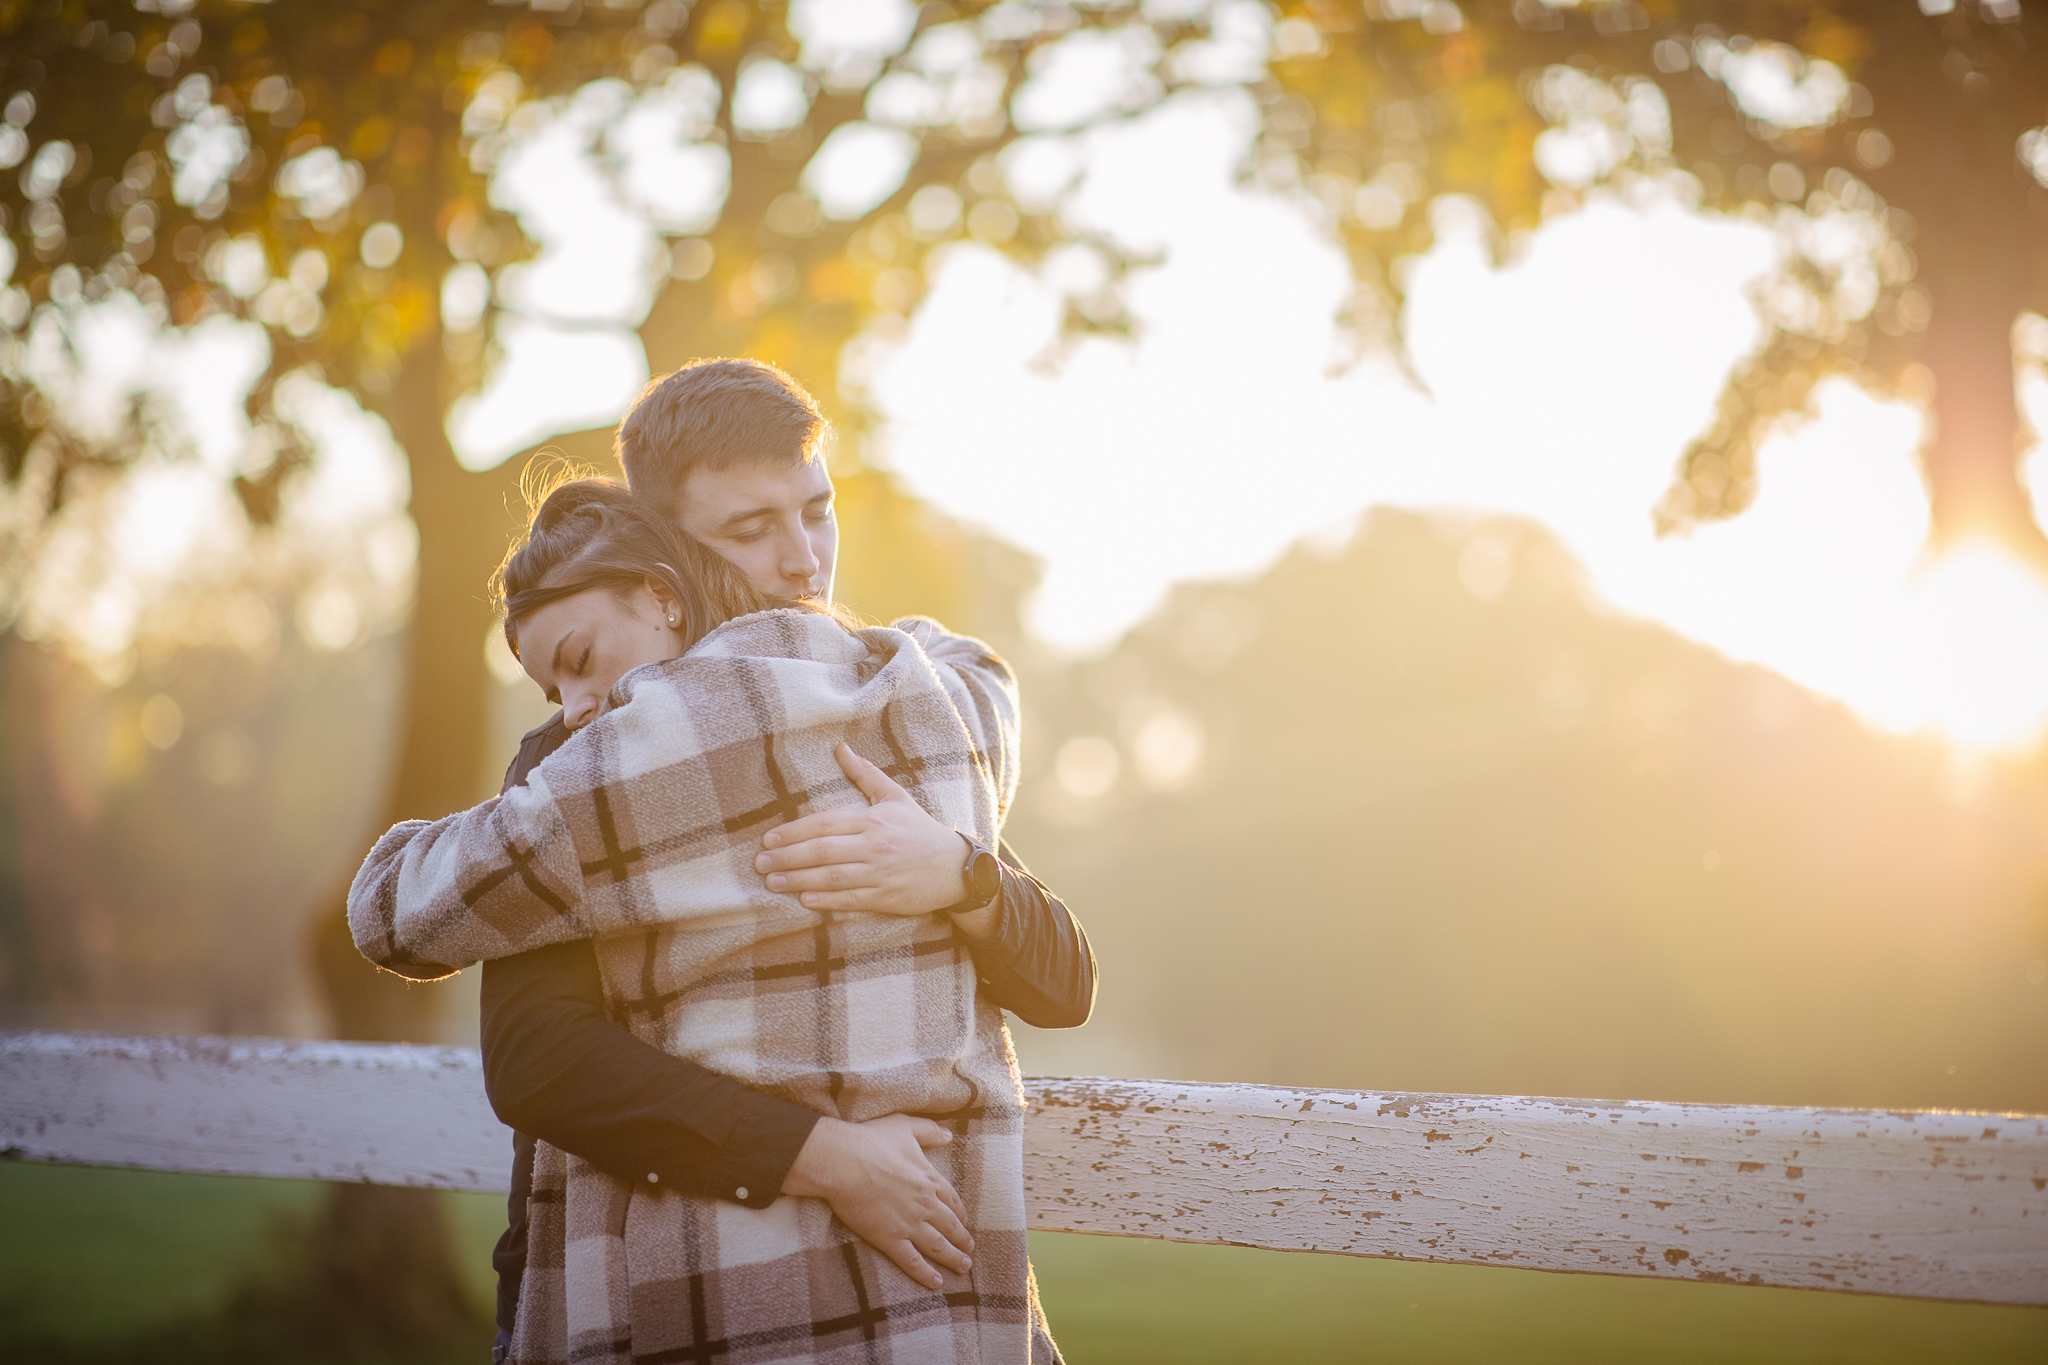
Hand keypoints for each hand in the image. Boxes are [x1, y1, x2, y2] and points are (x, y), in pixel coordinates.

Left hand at [756, 744, 967, 915]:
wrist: (955, 867)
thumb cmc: (919, 830)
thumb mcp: (895, 797)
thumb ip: (865, 773)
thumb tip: (840, 747)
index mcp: (873, 820)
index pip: (825, 824)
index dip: (794, 831)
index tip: (769, 838)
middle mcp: (874, 847)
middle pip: (822, 852)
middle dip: (787, 857)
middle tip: (760, 862)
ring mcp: (879, 874)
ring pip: (831, 877)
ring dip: (798, 880)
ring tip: (772, 881)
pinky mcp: (885, 898)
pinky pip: (850, 900)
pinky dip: (826, 901)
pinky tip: (803, 899)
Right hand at [782, 1114, 973, 1289]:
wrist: (843, 1161)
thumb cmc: (871, 1141)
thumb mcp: (905, 1126)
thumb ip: (929, 1131)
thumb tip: (948, 1134)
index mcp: (929, 1178)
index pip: (952, 1200)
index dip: (960, 1213)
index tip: (965, 1222)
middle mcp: (925, 1204)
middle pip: (950, 1226)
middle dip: (962, 1239)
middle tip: (970, 1250)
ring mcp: (908, 1223)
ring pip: (937, 1246)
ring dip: (953, 1258)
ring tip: (963, 1266)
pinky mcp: (889, 1238)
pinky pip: (912, 1261)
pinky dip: (925, 1273)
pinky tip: (936, 1283)